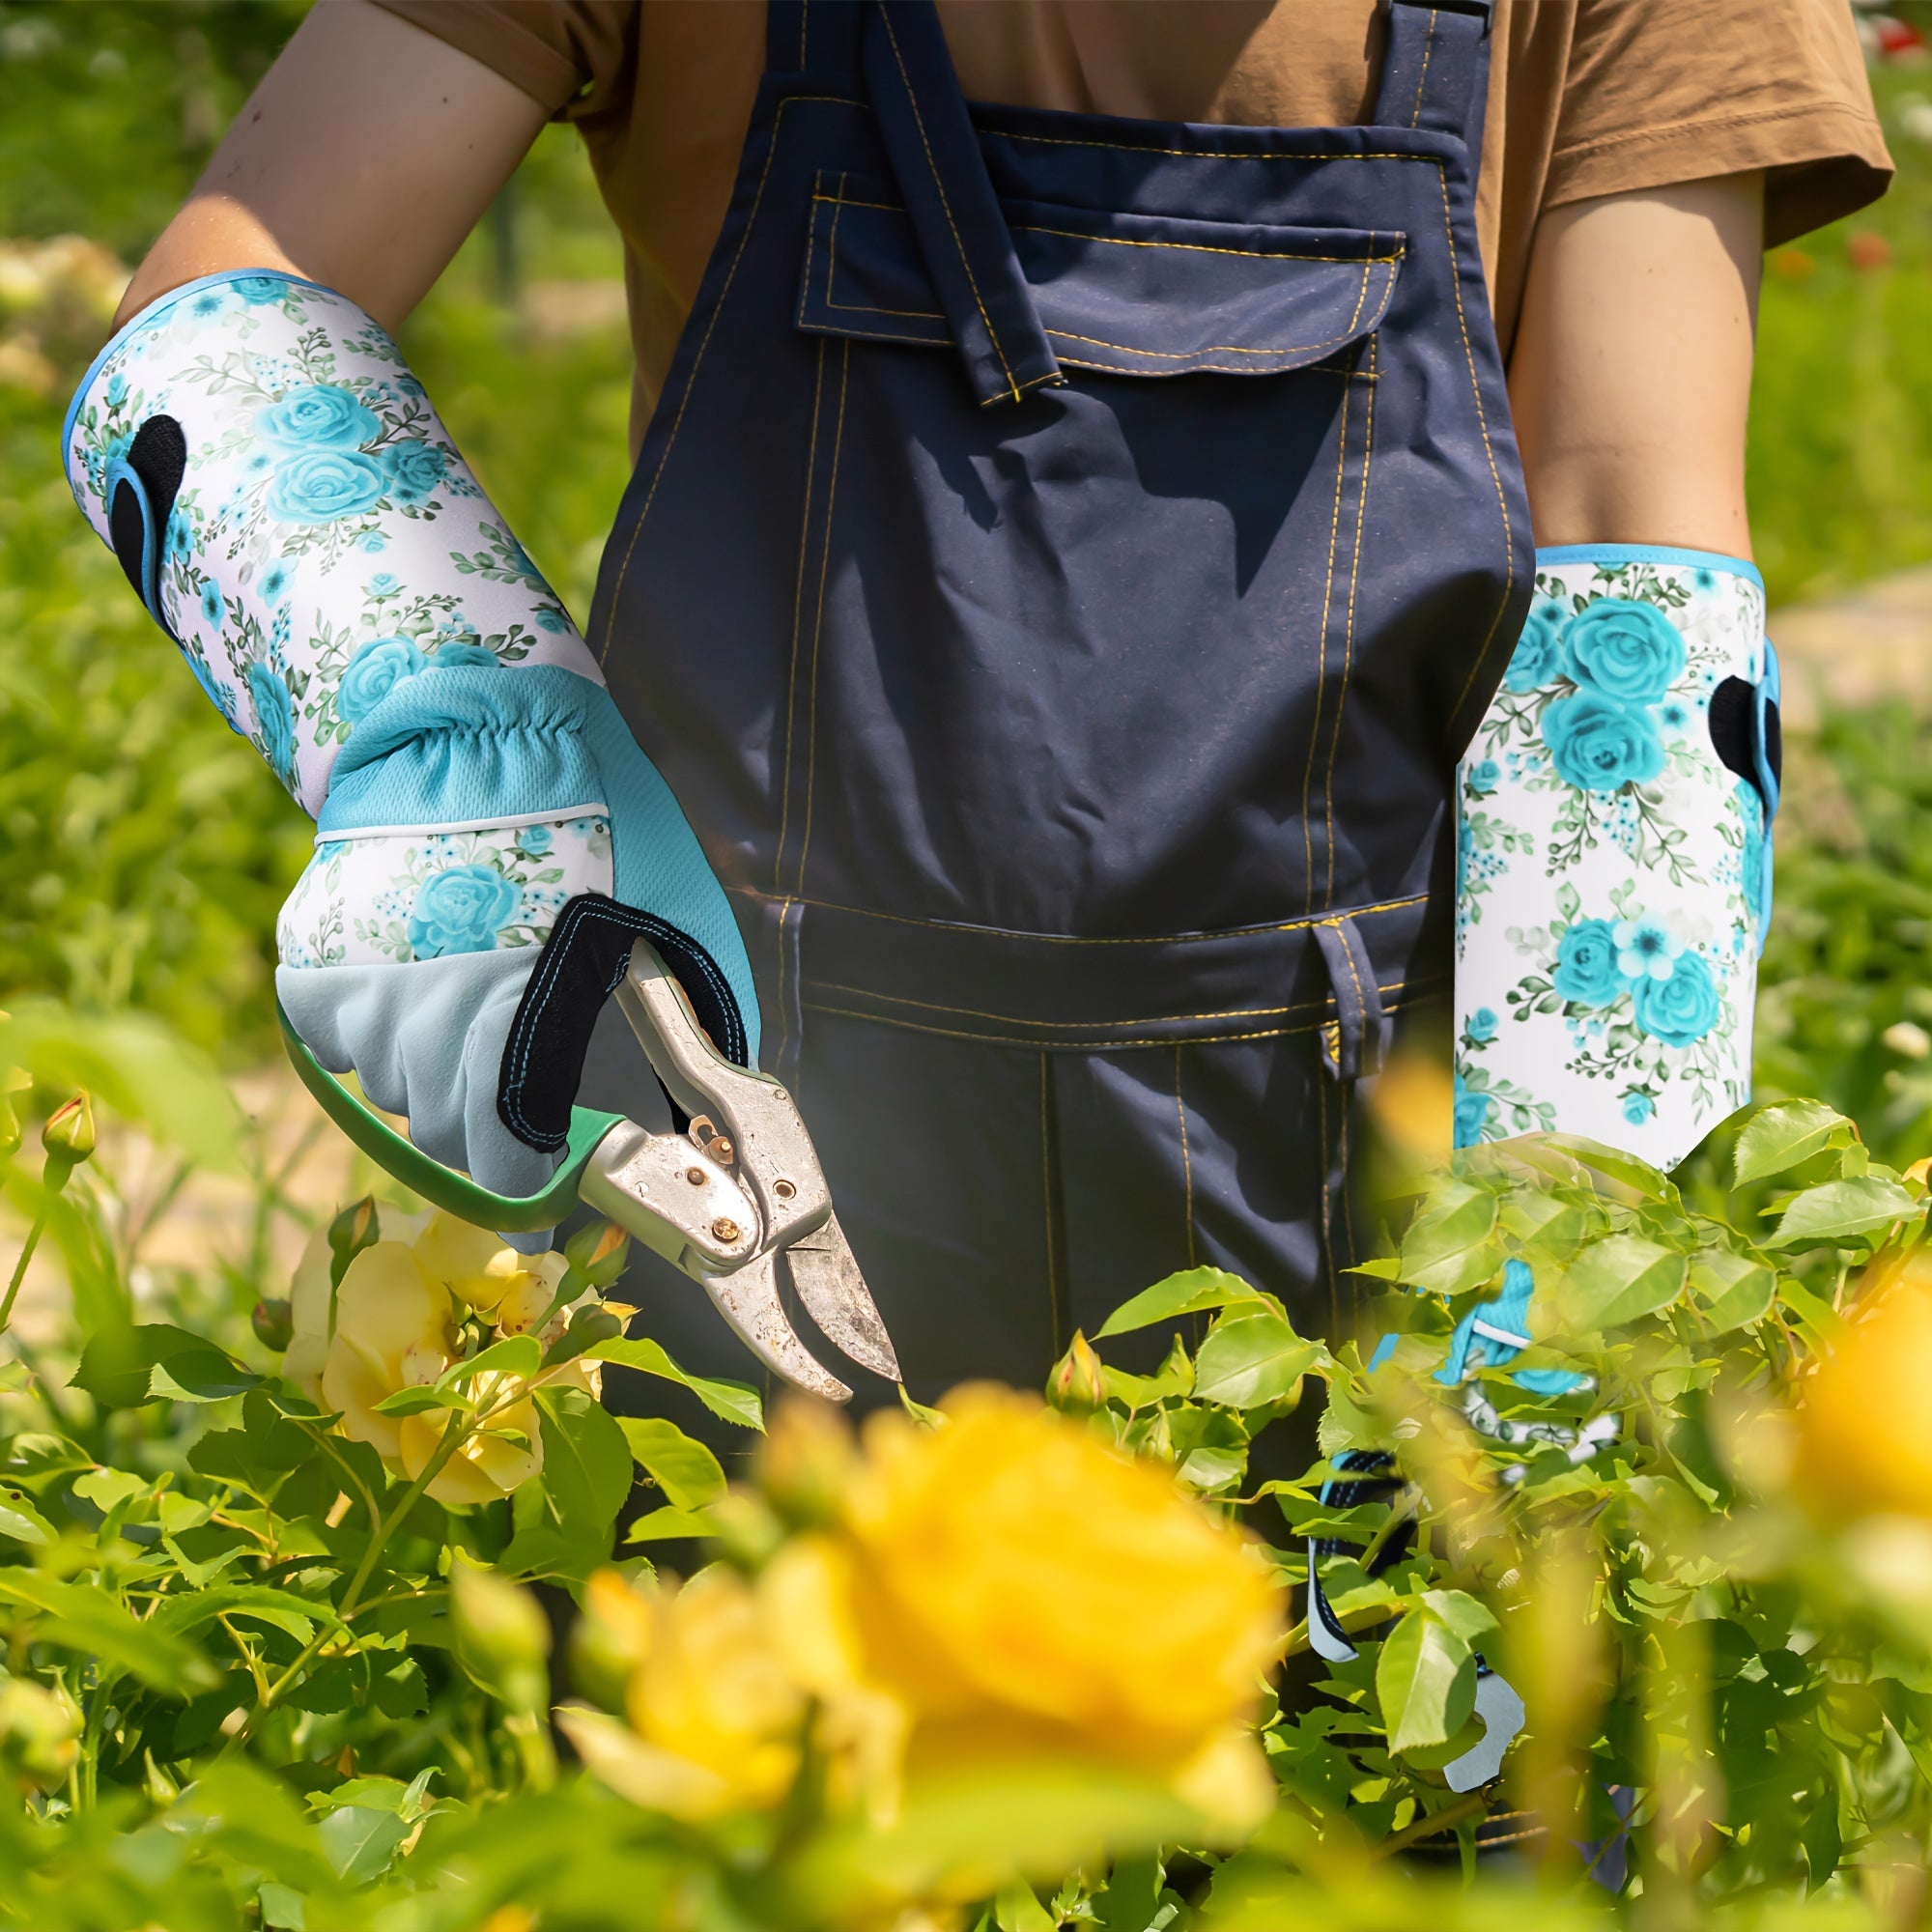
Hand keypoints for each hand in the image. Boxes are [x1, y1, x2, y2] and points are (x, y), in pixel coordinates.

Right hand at [276, 664, 759, 1201]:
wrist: (480, 715)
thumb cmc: (600, 817)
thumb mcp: (683, 919)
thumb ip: (703, 1027)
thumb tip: (719, 1112)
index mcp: (520, 1019)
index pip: (499, 1166)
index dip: (530, 1188)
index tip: (551, 1187)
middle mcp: (424, 1017)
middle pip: (441, 1137)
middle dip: (491, 1130)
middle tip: (528, 1091)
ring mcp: (358, 986)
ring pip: (387, 1088)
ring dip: (433, 1076)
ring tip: (481, 1010)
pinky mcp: (311, 954)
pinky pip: (338, 1038)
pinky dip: (378, 1031)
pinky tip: (425, 982)